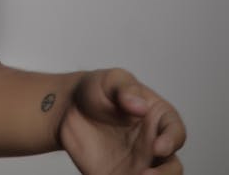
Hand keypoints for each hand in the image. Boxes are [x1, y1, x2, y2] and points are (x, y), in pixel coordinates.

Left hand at [58, 67, 185, 174]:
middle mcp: (152, 145)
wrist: (71, 107)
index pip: (176, 132)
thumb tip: (140, 107)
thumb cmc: (98, 90)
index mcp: (157, 118)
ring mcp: (139, 164)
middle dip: (166, 174)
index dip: (171, 142)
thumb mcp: (111, 80)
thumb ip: (126, 89)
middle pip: (172, 166)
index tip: (157, 147)